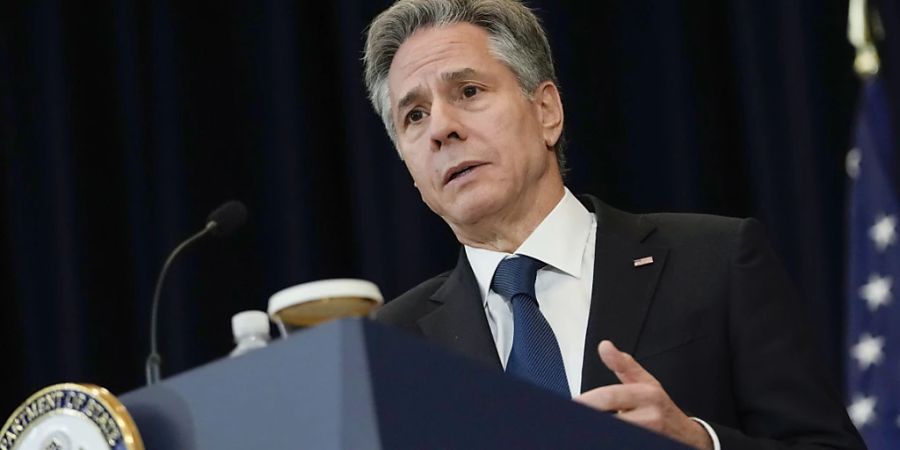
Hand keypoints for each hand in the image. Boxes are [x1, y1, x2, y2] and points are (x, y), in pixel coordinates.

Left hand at [574, 341, 712, 449]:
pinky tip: (603, 434)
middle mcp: (650, 417)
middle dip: (590, 418)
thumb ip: (623, 365)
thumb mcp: (646, 382)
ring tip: (585, 425)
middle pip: (611, 420)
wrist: (688, 437)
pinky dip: (610, 437)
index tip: (572, 402)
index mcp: (646, 394)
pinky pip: (623, 441)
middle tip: (572, 417)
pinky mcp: (648, 444)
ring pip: (616, 432)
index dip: (587, 401)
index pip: (610, 397)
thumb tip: (604, 346)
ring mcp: (650, 435)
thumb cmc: (661, 408)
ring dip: (598, 429)